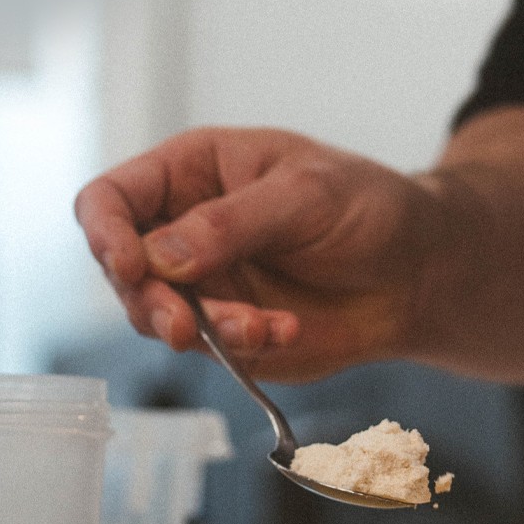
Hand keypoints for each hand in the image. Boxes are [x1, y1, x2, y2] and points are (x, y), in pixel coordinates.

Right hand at [75, 127, 438, 381]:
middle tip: (183, 327)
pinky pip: (209, 349)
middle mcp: (183, 230)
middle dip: (149, 301)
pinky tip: (286, 329)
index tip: (129, 266)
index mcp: (191, 173)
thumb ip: (232, 223)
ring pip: (158, 319)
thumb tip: (160, 257)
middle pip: (122, 270)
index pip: (113, 198)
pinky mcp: (229, 331)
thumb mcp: (306, 194)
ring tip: (258, 327)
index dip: (106, 232)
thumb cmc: (368, 207)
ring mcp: (204, 286)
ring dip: (199, 331)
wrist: (418, 273)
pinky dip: (242, 346)